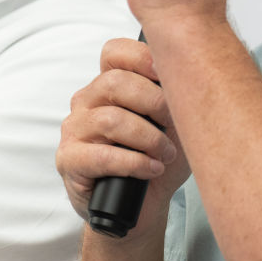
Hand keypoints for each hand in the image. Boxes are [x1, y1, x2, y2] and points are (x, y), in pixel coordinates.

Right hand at [56, 38, 188, 238]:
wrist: (141, 208)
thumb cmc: (159, 159)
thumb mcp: (175, 125)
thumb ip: (177, 98)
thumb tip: (192, 77)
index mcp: (108, 84)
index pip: (114, 52)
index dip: (141, 57)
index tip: (167, 73)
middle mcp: (87, 101)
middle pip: (114, 82)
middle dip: (153, 102)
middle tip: (174, 123)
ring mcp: (74, 129)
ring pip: (110, 119)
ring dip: (148, 138)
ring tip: (166, 154)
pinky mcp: (69, 160)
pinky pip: (102, 156)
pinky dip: (134, 162)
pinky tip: (152, 168)